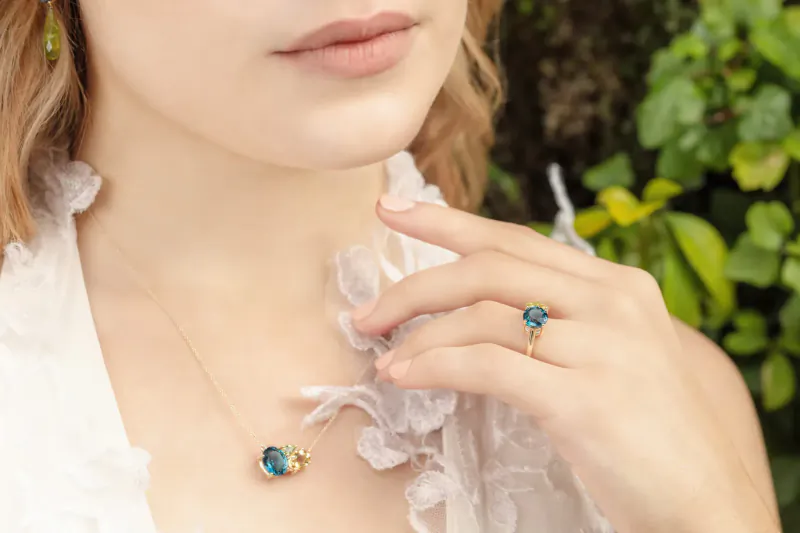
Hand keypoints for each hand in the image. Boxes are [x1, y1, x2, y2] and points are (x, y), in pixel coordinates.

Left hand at [351, 195, 778, 532]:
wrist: (705, 502)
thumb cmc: (648, 431)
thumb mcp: (611, 354)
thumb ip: (557, 321)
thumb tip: (471, 313)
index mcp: (616, 284)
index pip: (515, 240)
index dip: (447, 223)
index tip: (392, 211)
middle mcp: (612, 302)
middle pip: (488, 268)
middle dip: (414, 286)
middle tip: (366, 312)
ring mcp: (602, 347)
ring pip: (481, 316)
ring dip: (418, 336)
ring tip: (384, 358)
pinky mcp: (585, 398)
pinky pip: (488, 366)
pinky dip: (435, 367)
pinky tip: (406, 377)